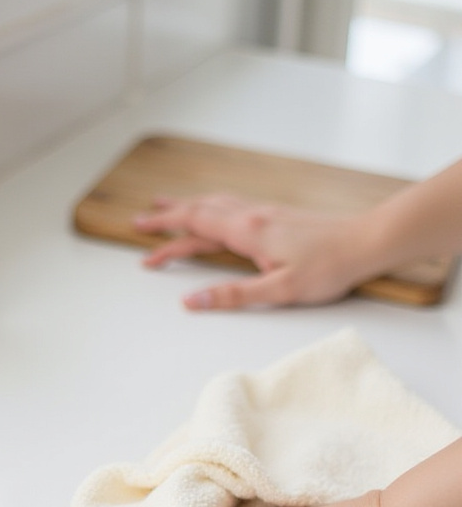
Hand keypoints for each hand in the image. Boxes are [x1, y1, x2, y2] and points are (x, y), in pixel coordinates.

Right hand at [134, 193, 372, 310]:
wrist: (366, 242)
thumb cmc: (329, 268)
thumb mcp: (279, 290)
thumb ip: (232, 295)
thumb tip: (190, 301)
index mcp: (247, 231)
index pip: (194, 224)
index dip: (164, 230)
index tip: (140, 237)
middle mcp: (252, 216)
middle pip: (199, 210)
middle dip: (167, 216)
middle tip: (140, 221)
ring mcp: (265, 214)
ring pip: (215, 205)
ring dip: (187, 207)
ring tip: (167, 207)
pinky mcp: (277, 218)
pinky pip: (231, 206)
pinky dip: (210, 207)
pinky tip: (213, 212)